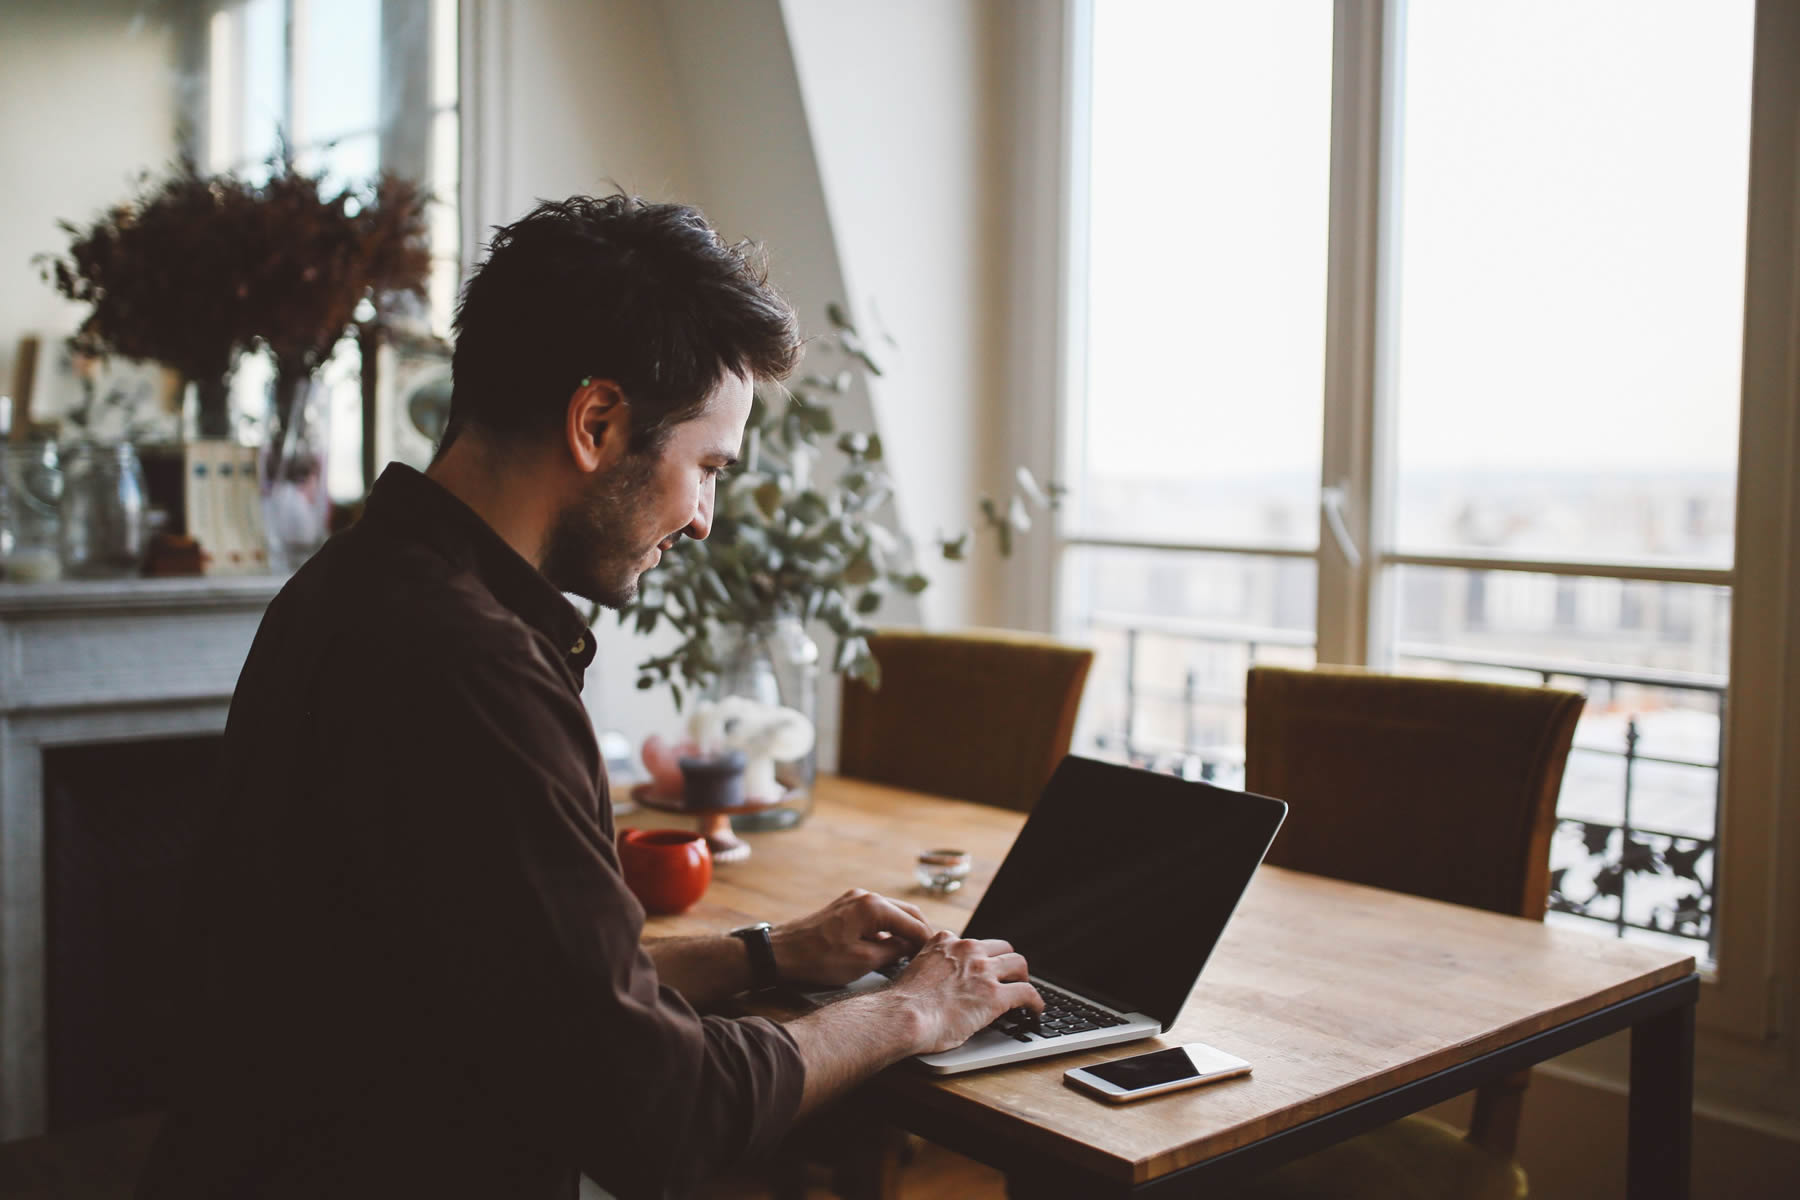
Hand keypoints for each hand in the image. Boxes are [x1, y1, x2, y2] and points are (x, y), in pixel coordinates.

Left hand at [771, 888, 934, 986]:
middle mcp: (866, 897)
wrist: (780, 953)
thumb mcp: (862, 961)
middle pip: (906, 913)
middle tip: (931, 955)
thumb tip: (911, 949)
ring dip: (904, 932)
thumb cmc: (818, 959)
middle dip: (920, 933)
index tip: (939, 957)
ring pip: (891, 914)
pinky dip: (887, 931)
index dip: (928, 942)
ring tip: (913, 955)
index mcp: (873, 907)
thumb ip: (893, 952)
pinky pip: (876, 917)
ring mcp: (854, 900)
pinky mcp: (845, 909)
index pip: (913, 923)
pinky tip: (890, 949)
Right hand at [888, 931, 1041, 1054]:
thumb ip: (933, 967)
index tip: (984, 968)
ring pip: (1018, 964)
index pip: (974, 943)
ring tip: (1024, 990)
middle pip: (1002, 948)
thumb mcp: (916, 970)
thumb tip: (941, 984)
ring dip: (1022, 978)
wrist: (902, 1017)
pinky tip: (1035, 1010)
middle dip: (1007, 963)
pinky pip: (1027, 993)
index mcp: (946, 942)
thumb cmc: (902, 1004)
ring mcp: (983, 971)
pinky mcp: (996, 995)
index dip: (982, 958)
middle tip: (1009, 977)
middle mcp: (967, 950)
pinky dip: (1035, 1002)